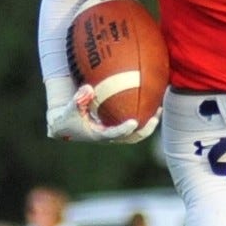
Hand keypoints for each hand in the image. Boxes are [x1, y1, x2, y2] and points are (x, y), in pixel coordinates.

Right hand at [44, 79, 159, 143]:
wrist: (66, 126)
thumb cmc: (68, 117)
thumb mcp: (69, 108)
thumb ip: (78, 99)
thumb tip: (89, 88)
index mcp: (99, 135)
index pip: (114, 134)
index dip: (124, 130)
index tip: (134, 122)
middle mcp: (110, 136)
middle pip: (132, 137)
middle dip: (146, 129)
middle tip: (156, 117)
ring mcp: (115, 134)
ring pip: (136, 133)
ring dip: (148, 123)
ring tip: (159, 109)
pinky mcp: (116, 128)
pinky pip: (134, 124)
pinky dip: (143, 116)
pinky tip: (151, 102)